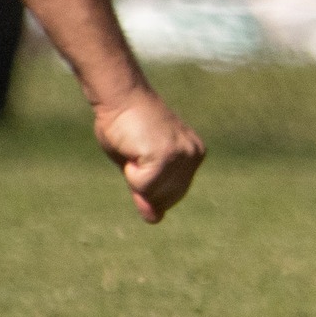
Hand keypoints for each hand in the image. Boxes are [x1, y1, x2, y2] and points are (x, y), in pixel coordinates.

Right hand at [92, 86, 206, 222]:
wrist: (121, 97)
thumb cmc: (127, 126)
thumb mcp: (139, 165)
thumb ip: (150, 192)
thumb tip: (155, 219)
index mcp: (194, 155)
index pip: (172, 195)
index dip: (149, 185)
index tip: (142, 153)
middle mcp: (194, 155)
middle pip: (164, 198)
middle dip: (143, 182)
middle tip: (136, 149)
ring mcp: (182, 156)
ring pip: (152, 193)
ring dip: (134, 176)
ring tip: (135, 147)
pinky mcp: (166, 156)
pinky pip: (142, 186)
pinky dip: (130, 172)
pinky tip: (133, 147)